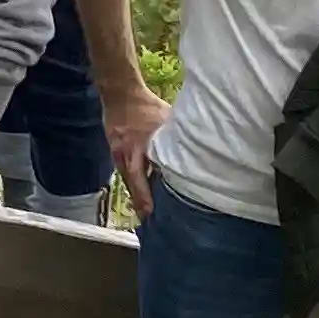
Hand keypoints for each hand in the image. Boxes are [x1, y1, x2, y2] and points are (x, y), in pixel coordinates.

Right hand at [99, 76, 168, 214]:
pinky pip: (126, 173)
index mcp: (136, 151)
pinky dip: (134, 184)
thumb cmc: (146, 107)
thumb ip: (178, 138)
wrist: (119, 94)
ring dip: (137, 196)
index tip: (152, 214)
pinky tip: (142, 193)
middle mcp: (125, 157)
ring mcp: (118, 155)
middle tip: (149, 223)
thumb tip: (201, 151)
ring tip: (146, 215)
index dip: (145, 198)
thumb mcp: (166, 120)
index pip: (140, 179)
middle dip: (141, 204)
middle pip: (132, 185)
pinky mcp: (117, 153)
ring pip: (128, 181)